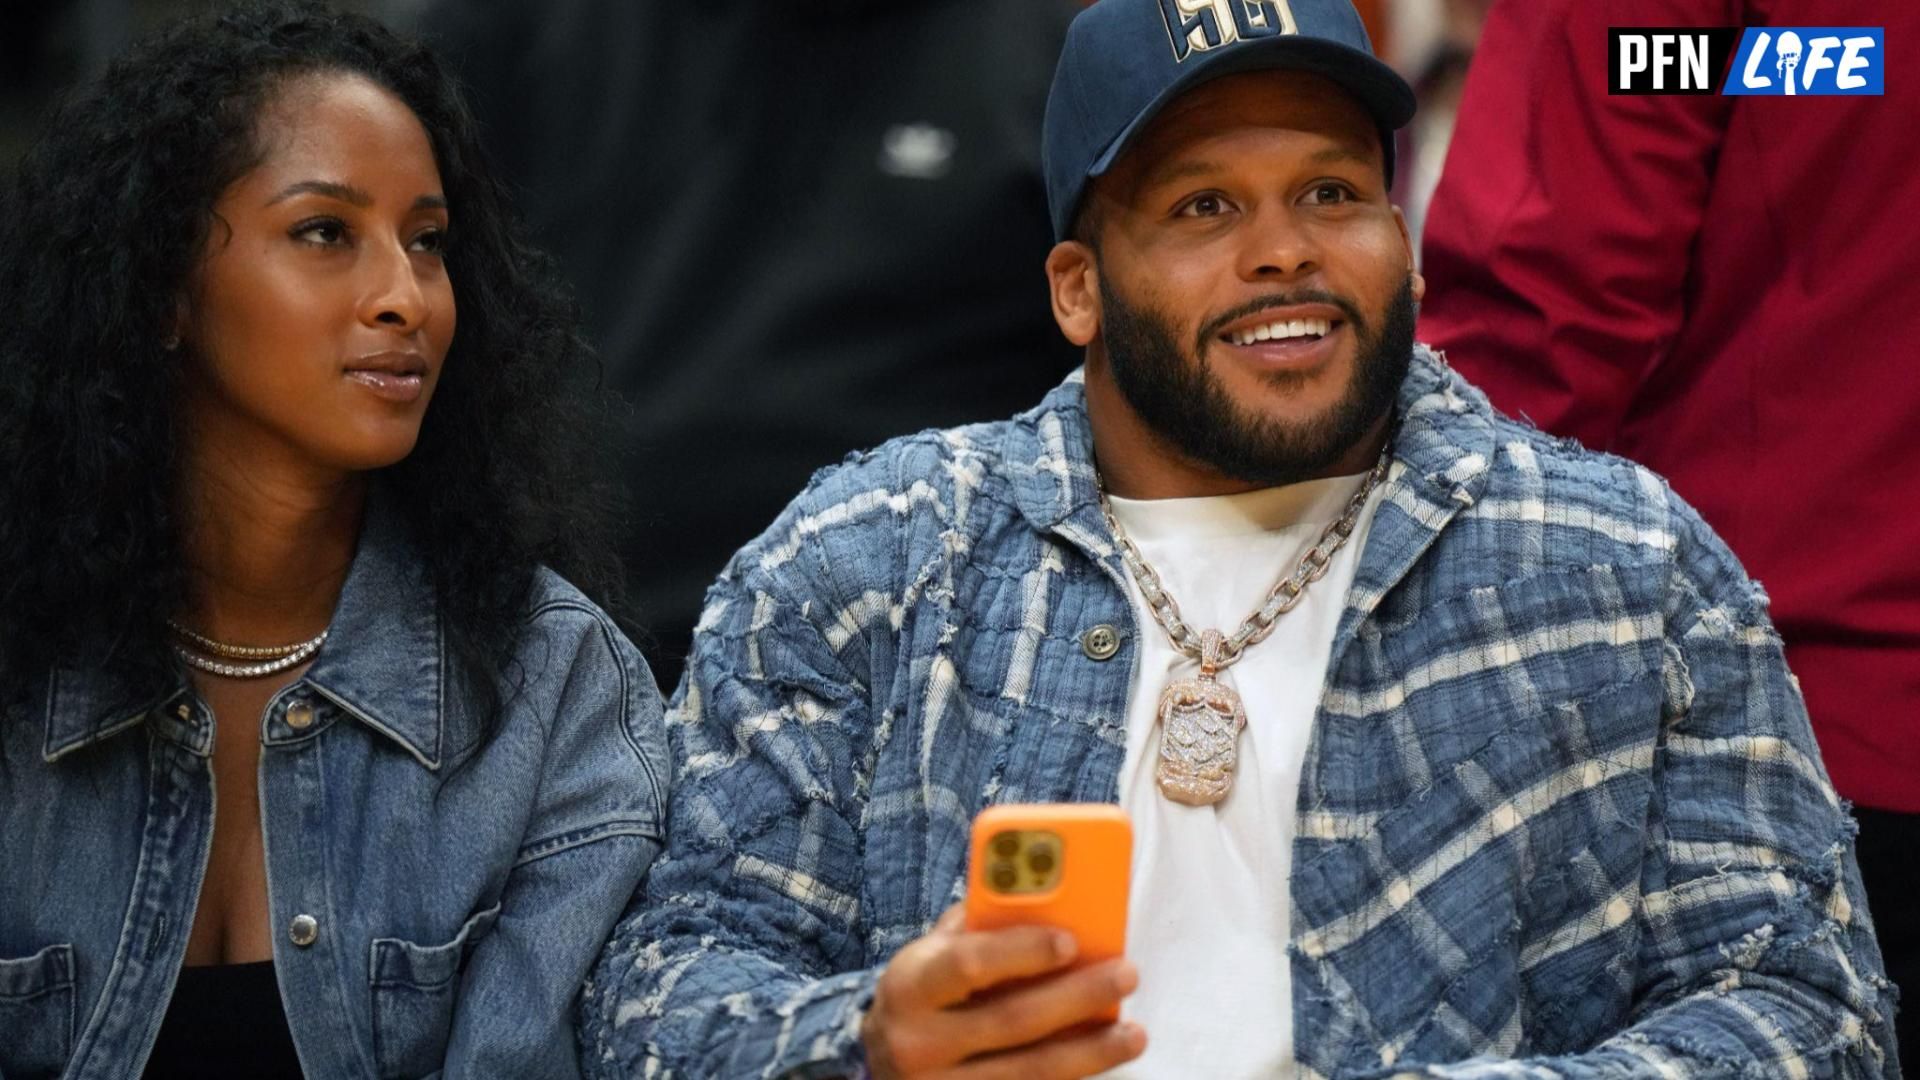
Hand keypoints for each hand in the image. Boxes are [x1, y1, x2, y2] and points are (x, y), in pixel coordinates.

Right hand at [862, 906, 1145, 1078]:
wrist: (879, 1061)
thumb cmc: (924, 992)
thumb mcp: (932, 954)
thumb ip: (979, 927)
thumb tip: (1049, 899)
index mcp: (910, 985)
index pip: (967, 964)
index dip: (1021, 951)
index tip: (1071, 940)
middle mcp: (919, 1043)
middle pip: (1011, 1021)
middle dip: (1077, 998)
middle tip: (1126, 974)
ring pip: (1030, 1072)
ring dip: (1090, 1052)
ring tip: (1133, 1033)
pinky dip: (1072, 1079)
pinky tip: (1100, 1060)